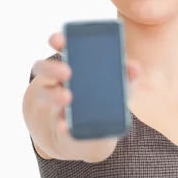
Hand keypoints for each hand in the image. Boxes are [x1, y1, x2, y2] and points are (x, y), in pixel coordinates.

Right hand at [31, 32, 141, 156]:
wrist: (88, 136)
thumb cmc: (103, 103)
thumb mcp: (118, 89)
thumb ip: (127, 78)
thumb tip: (134, 67)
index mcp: (71, 65)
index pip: (59, 47)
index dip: (57, 41)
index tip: (57, 40)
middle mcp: (55, 81)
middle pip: (43, 68)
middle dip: (53, 68)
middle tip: (67, 72)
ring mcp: (52, 103)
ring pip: (42, 94)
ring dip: (53, 95)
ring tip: (67, 97)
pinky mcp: (55, 124)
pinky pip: (54, 122)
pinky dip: (60, 124)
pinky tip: (64, 126)